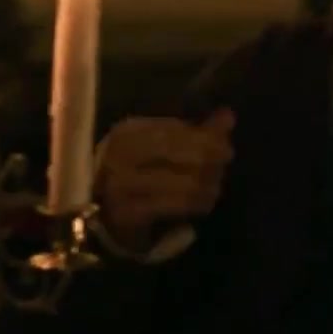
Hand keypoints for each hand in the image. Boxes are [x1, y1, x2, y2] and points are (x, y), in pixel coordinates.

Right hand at [96, 109, 234, 253]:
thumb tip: (228, 115)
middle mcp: (122, 155)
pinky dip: (198, 203)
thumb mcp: (161, 148)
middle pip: (188, 154)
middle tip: (220, 170)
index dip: (210, 139)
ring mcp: (123, 185)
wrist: (104, 218)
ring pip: (188, 182)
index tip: (226, 149)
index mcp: (129, 132)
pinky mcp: (130, 213)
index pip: (180, 129)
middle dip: (212, 163)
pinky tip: (203, 203)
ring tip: (213, 188)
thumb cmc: (138, 176)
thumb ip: (196, 132)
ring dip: (208, 186)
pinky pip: (179, 205)